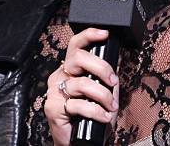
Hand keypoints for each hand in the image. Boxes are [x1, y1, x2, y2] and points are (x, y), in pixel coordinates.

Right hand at [44, 28, 119, 145]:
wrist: (79, 140)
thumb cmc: (90, 115)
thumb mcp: (101, 92)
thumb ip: (105, 78)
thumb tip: (117, 66)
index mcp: (70, 68)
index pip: (76, 45)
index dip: (89, 35)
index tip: (104, 34)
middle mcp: (60, 76)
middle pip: (79, 58)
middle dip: (101, 68)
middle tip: (113, 81)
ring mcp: (55, 91)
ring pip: (82, 83)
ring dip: (103, 95)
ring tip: (111, 106)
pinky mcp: (53, 108)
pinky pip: (79, 104)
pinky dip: (96, 111)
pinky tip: (103, 117)